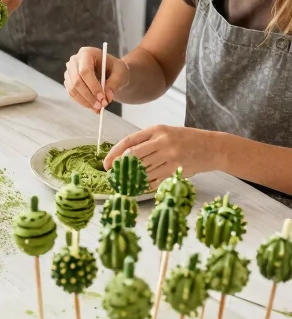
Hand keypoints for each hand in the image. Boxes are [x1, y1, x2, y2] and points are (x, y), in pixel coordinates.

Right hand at [64, 47, 129, 113]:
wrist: (111, 72)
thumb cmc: (115, 69)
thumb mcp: (121, 73)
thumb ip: (115, 83)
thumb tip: (107, 97)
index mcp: (87, 53)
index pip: (85, 71)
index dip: (93, 86)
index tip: (102, 98)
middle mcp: (74, 61)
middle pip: (77, 80)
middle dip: (89, 96)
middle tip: (101, 106)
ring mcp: (70, 71)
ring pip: (73, 89)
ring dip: (85, 101)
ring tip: (98, 108)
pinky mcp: (69, 82)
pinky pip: (72, 94)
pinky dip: (83, 102)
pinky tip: (93, 107)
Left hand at [103, 126, 219, 186]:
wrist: (212, 148)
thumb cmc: (186, 139)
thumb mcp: (165, 132)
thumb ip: (146, 141)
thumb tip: (123, 156)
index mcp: (157, 130)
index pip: (129, 142)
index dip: (114, 154)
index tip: (106, 163)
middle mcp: (162, 142)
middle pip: (133, 157)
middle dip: (119, 167)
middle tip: (113, 175)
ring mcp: (170, 157)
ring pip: (143, 171)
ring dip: (131, 178)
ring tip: (123, 183)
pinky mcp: (176, 170)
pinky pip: (154, 181)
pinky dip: (144, 185)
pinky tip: (137, 187)